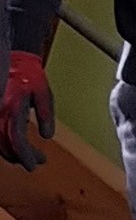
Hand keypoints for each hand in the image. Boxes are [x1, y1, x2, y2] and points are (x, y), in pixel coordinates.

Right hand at [0, 54, 55, 171]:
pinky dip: (5, 137)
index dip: (26, 157)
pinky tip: (14, 138)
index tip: (34, 165)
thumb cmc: (29, 71)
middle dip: (18, 156)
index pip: (17, 141)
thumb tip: (46, 136)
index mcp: (11, 108)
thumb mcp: (43, 93)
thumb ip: (46, 115)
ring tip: (24, 153)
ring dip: (10, 149)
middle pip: (4, 144)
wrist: (13, 54)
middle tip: (32, 161)